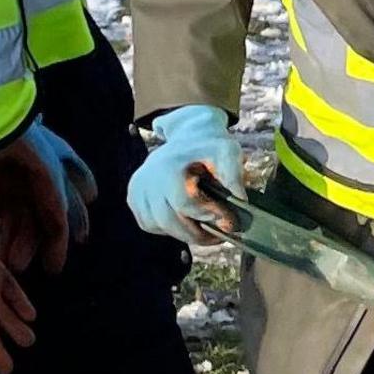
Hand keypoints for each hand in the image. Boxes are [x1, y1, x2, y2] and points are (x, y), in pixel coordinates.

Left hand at [0, 129, 79, 274]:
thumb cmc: (32, 152)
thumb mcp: (52, 183)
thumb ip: (58, 211)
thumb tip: (63, 236)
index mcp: (57, 180)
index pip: (61, 216)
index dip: (60, 242)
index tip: (57, 266)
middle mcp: (37, 184)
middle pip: (34, 222)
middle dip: (28, 247)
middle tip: (21, 269)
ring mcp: (13, 185)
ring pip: (13, 222)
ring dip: (9, 243)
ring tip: (5, 265)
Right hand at [128, 106, 240, 241]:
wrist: (188, 137)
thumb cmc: (210, 148)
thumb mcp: (228, 153)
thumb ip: (233, 175)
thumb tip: (240, 201)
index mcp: (169, 168)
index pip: (185, 204)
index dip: (209, 217)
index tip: (230, 224)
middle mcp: (147, 179)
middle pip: (169, 221)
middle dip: (198, 234)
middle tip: (219, 236)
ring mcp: (137, 189)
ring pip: (159, 226)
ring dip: (183, 233)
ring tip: (204, 229)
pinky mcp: (133, 197)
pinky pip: (149, 224)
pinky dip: (167, 227)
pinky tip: (183, 218)